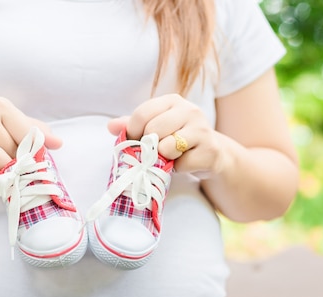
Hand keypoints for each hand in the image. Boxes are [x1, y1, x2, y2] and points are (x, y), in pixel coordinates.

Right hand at [0, 97, 61, 183]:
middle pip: (14, 152)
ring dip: (2, 171)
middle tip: (4, 156)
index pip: (27, 134)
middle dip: (14, 161)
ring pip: (1, 166)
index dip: (34, 149)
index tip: (37, 157)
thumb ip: (33, 129)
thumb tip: (58, 143)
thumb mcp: (8, 122)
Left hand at [108, 94, 227, 177]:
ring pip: (167, 147)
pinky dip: (179, 169)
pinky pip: (182, 164)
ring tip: (173, 155)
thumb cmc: (177, 139)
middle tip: (156, 151)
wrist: (211, 154)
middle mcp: (190, 110)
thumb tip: (110, 126)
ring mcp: (202, 129)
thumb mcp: (154, 128)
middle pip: (153, 130)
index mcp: (173, 101)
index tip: (136, 141)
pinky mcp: (210, 150)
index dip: (132, 131)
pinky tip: (186, 162)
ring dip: (165, 158)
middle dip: (149, 146)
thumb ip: (132, 126)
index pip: (142, 113)